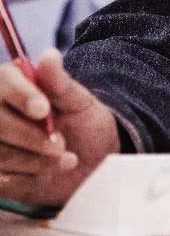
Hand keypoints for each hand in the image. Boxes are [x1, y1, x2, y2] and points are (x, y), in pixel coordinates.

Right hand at [0, 49, 119, 206]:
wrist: (95, 161)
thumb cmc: (85, 124)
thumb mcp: (79, 102)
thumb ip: (60, 82)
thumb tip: (50, 55)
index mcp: (13, 89)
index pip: (4, 84)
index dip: (21, 96)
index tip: (43, 109)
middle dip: (30, 136)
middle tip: (61, 143)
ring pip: (1, 153)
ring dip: (36, 161)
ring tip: (67, 160)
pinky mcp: (0, 175)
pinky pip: (2, 181)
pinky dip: (25, 180)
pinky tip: (42, 179)